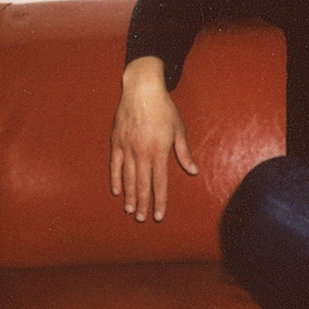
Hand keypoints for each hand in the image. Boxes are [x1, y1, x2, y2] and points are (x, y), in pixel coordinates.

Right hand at [109, 56, 198, 220]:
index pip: (159, 183)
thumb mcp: (179, 130)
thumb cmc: (164, 109)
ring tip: (130, 210)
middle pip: (142, 184)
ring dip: (129, 195)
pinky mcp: (117, 142)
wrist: (142, 90)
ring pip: (128, 178)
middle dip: (143, 203)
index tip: (158, 215)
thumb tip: (193, 171)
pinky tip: (116, 191)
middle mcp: (142, 153)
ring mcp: (127, 148)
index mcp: (159, 151)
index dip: (159, 200)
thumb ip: (184, 153)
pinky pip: (115, 165)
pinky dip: (115, 179)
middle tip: (142, 218)